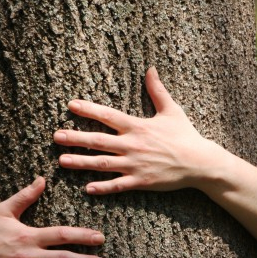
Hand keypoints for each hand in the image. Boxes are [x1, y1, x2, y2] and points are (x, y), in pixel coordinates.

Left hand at [54, 67, 223, 193]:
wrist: (200, 163)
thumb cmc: (186, 135)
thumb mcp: (172, 110)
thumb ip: (157, 90)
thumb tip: (151, 69)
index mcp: (138, 126)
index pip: (108, 116)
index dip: (88, 110)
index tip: (70, 105)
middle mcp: (133, 145)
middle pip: (99, 140)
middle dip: (75, 138)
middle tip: (56, 136)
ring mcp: (136, 165)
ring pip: (103, 163)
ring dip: (81, 162)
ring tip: (62, 161)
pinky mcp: (141, 181)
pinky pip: (118, 185)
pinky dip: (102, 188)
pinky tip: (87, 189)